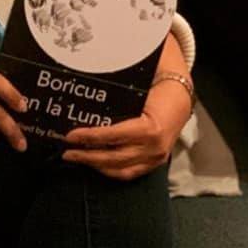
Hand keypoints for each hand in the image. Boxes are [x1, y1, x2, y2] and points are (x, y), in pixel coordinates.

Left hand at [62, 76, 191, 179]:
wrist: (180, 99)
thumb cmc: (157, 89)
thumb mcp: (139, 85)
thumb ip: (116, 87)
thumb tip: (88, 75)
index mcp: (152, 128)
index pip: (114, 136)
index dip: (90, 137)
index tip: (70, 135)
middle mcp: (155, 148)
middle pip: (114, 158)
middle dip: (87, 156)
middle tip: (66, 151)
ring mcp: (155, 159)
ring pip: (120, 170)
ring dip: (95, 166)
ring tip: (75, 158)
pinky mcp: (153, 164)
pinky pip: (128, 172)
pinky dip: (109, 170)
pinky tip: (93, 163)